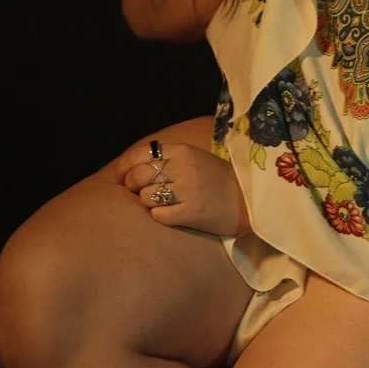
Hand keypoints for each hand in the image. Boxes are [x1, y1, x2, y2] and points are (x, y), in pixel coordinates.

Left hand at [114, 141, 250, 236]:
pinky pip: (158, 215)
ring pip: (145, 197)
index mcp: (183, 150)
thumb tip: (131, 167)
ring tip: (163, 203)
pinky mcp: (191, 212)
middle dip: (131, 186)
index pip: (140, 153)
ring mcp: (187, 190)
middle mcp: (183, 167)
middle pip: (138, 176)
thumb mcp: (194, 158)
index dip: (124, 166)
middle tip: (138, 192)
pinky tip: (172, 214)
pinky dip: (160, 216)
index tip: (120, 177)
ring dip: (148, 202)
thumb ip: (168, 158)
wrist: (248, 200)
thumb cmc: (218, 179)